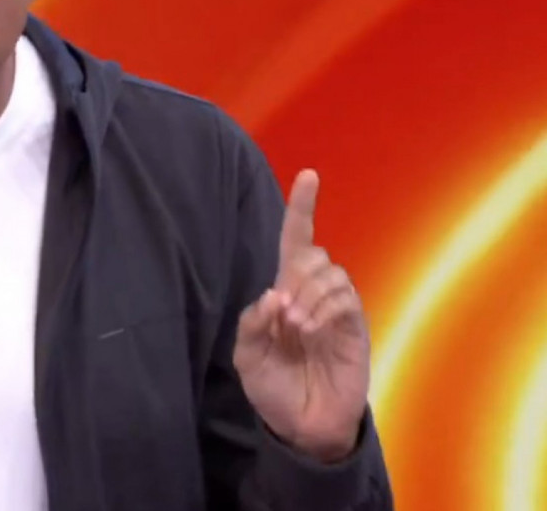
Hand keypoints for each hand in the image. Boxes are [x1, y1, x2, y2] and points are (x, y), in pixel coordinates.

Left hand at [232, 169, 370, 461]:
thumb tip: (274, 294)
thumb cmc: (272, 387)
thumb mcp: (246, 356)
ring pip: (330, 273)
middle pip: (312, 254)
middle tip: (283, 314)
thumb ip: (251, 322)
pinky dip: (325, 309)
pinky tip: (312, 331)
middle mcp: (312, 294)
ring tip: (297, 329)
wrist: (300, 426)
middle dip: (294, 277)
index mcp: (284, 292)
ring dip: (308, 296)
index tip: (308, 175)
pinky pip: (345, 299)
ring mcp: (337, 310)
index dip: (301, 208)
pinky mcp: (355, 329)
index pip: (295, 240)